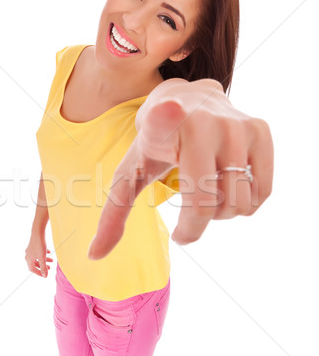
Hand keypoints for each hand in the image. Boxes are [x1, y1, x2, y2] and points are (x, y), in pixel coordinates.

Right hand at [25, 232, 52, 276]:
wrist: (38, 232)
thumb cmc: (39, 245)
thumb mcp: (42, 258)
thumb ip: (44, 267)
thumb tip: (45, 276)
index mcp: (28, 259)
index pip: (32, 269)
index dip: (39, 273)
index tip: (45, 275)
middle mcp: (28, 255)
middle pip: (35, 263)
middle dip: (43, 266)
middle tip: (49, 268)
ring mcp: (30, 250)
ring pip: (38, 257)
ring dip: (45, 260)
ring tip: (52, 260)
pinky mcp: (33, 245)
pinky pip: (38, 251)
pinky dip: (43, 253)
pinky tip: (49, 252)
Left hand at [87, 77, 273, 259]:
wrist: (187, 99)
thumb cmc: (155, 144)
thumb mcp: (130, 172)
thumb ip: (113, 215)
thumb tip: (94, 256)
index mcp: (164, 123)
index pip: (166, 124)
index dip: (167, 119)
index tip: (167, 109)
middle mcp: (205, 120)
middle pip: (211, 206)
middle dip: (196, 223)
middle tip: (187, 210)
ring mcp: (237, 124)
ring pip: (239, 204)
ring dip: (222, 214)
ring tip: (207, 195)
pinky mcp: (261, 130)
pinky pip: (262, 192)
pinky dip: (245, 204)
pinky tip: (228, 189)